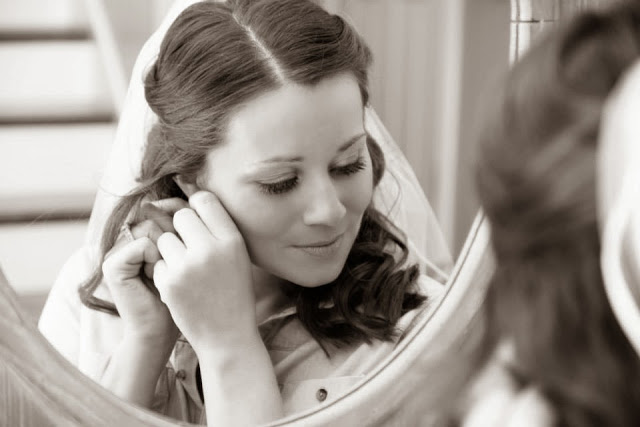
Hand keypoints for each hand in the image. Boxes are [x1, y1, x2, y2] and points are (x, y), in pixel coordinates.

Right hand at [101, 198, 187, 344]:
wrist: (167, 330)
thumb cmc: (190, 296)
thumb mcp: (195, 255)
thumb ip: (192, 224)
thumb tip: (193, 185)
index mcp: (153, 231)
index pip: (171, 205)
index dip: (186, 218)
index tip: (197, 245)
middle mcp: (134, 236)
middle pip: (163, 213)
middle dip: (180, 239)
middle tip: (183, 265)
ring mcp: (122, 249)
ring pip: (153, 227)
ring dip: (170, 252)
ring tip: (172, 273)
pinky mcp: (113, 264)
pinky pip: (142, 244)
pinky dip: (155, 261)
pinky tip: (157, 277)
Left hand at [153, 191, 256, 353]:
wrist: (228, 336)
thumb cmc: (235, 293)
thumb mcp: (238, 257)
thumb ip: (219, 230)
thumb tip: (193, 199)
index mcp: (232, 240)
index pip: (205, 200)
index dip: (198, 208)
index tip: (198, 221)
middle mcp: (210, 248)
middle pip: (181, 216)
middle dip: (182, 229)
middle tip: (190, 248)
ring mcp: (188, 265)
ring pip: (165, 239)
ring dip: (171, 251)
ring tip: (187, 270)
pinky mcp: (170, 282)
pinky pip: (158, 262)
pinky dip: (165, 273)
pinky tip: (181, 288)